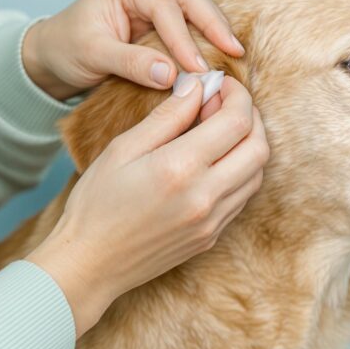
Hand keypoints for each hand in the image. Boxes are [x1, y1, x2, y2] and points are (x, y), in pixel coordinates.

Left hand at [21, 0, 244, 99]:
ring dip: (217, 31)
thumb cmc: (68, 48)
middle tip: (234, 52)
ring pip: (198, 8)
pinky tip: (223, 57)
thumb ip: (131, 63)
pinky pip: (193, 24)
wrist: (57, 55)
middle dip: (214, 25)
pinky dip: (209, 39)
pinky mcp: (165, 18)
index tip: (198, 69)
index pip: (165, 7)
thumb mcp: (94, 55)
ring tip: (235, 56)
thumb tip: (171, 75)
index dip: (184, 39)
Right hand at [25, 77, 268, 336]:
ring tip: (220, 131)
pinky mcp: (211, 237)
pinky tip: (215, 161)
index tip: (221, 84)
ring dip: (248, 146)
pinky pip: (242, 197)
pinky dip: (240, 172)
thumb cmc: (97, 203)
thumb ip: (167, 117)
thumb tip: (197, 88)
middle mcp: (206, 197)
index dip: (237, 95)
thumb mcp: (123, 149)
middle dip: (250, 118)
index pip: (236, 122)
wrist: (90, 264)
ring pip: (257, 174)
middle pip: (259, 148)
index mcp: (181, 169)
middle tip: (225, 104)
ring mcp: (212, 221)